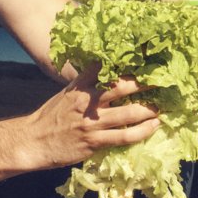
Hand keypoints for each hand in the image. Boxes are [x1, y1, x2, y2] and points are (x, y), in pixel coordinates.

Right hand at [25, 68, 159, 168]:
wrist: (33, 141)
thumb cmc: (52, 117)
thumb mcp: (67, 94)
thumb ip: (87, 84)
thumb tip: (108, 73)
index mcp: (80, 85)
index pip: (105, 67)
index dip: (126, 61)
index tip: (146, 56)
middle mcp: (87, 100)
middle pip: (122, 86)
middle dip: (145, 82)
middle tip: (164, 79)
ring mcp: (92, 122)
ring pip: (128, 112)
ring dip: (149, 109)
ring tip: (163, 106)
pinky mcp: (94, 141)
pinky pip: (124, 136)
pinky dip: (142, 131)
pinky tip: (154, 127)